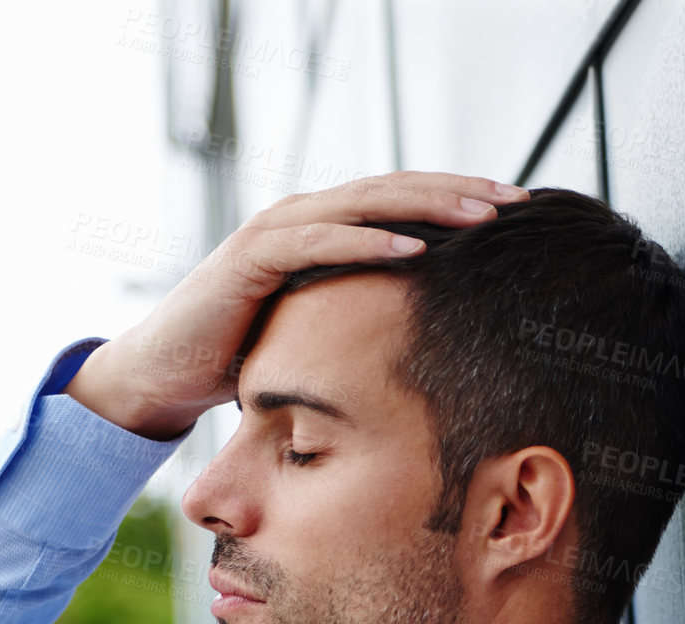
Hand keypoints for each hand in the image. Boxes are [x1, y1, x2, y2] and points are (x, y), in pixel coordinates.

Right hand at [65, 171, 527, 439]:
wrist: (166, 374)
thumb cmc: (246, 355)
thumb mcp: (322, 330)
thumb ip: (365, 315)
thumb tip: (433, 338)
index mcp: (325, 227)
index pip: (403, 200)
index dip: (459, 198)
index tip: (517, 209)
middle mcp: (303, 215)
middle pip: (394, 189)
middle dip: (459, 192)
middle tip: (518, 201)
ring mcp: (275, 231)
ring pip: (363, 204)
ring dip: (426, 208)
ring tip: (481, 216)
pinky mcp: (251, 259)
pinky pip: (318, 241)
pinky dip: (367, 242)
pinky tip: (415, 250)